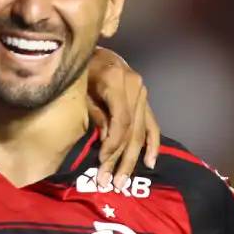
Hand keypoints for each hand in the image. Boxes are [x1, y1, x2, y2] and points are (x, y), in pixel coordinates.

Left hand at [85, 47, 160, 189]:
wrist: (92, 51)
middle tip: (111, 183)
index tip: (100, 162)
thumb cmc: (80, 69)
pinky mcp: (144, 100)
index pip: (120, 121)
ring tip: (123, 181)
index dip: (112, 144)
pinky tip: (150, 162)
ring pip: (141, 132)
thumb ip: (95, 113)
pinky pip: (151, 125)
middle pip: (132, 130)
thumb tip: (105, 141)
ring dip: (133, 159)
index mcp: (118, 80)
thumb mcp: (81, 89)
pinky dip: (152, 144)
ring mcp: (142, 94)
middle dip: (121, 159)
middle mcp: (135, 86)